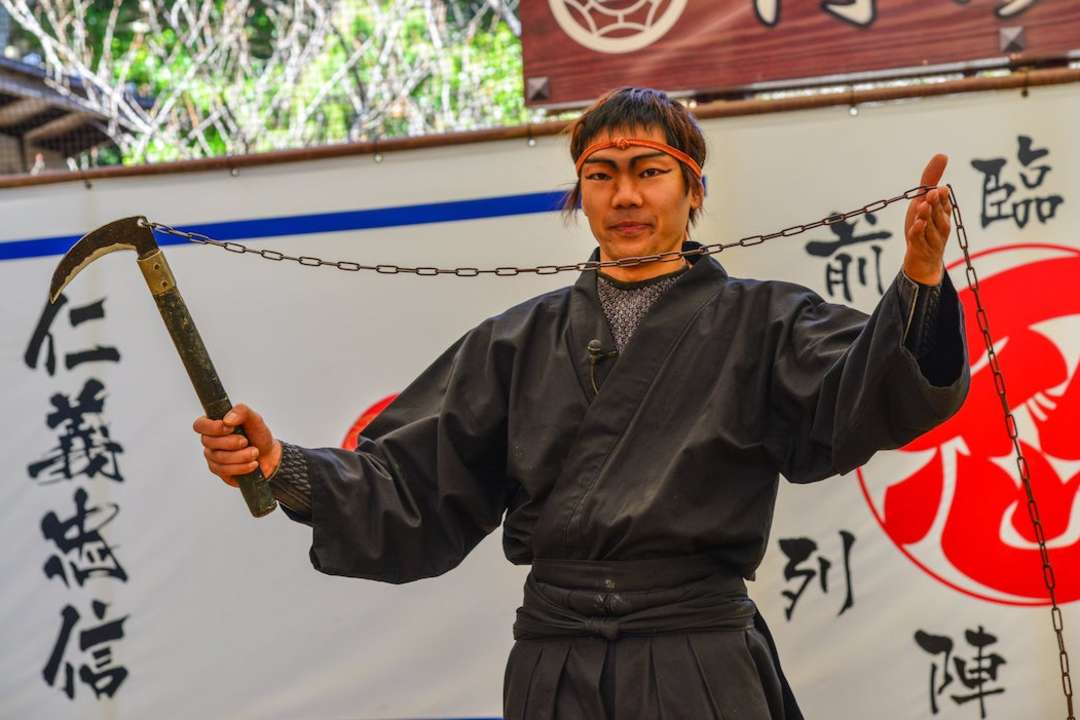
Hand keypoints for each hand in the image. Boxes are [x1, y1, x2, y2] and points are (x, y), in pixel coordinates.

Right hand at [193, 403, 280, 486]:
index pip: (200, 425)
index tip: (230, 428)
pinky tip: (252, 463)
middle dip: (231, 442)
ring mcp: (212, 456)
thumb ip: (242, 412)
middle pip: (208, 442)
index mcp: (215, 424)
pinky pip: (225, 470)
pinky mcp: (219, 470)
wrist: (268, 455)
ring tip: (255, 452)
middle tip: (246, 441)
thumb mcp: (255, 419)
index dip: (212, 427)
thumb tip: (227, 419)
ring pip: (219, 457)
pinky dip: (242, 467)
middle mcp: (210, 440)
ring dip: (241, 456)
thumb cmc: (257, 435)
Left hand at [903, 154, 951, 285]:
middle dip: (935, 204)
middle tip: (932, 193)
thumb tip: (942, 155)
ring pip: (930, 228)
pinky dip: (917, 234)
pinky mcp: (920, 250)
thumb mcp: (924, 200)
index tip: (940, 188)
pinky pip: (919, 241)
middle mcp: (941, 226)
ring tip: (922, 207)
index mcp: (943, 214)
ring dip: (926, 217)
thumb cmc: (924, 226)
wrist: (923, 261)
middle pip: (938, 214)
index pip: (945, 204)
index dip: (942, 197)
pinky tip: (914, 226)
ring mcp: (931, 240)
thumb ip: (931, 179)